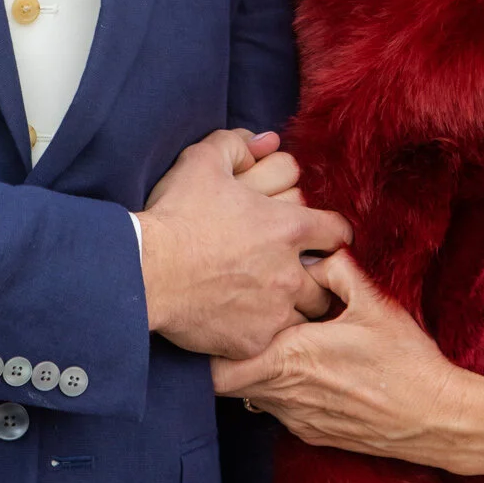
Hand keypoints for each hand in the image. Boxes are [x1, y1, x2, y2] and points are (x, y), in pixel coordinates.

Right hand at [138, 130, 351, 357]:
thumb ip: (238, 144)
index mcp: (287, 227)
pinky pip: (273, 342)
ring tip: (271, 303)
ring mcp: (274, 310)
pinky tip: (243, 324)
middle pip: (327, 280)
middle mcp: (290, 271)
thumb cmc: (176, 215)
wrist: (146, 271)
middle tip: (291, 274)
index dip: (330, 234)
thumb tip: (266, 140)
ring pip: (306, 316)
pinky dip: (262, 333)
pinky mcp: (254, 341)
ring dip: (294, 308)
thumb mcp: (203, 162)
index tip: (318, 240)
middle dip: (315, 276)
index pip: (337, 232)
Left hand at [212, 249, 478, 465]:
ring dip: (256, 373)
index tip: (220, 321)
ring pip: (251, 396)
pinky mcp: (312, 434)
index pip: (217, 366)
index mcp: (289, 358)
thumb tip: (314, 256)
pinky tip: (307, 372)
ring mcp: (297, 420)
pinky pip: (279, 411)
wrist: (436, 418)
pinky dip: (281, 391)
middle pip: (225, 384)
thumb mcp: (374, 301)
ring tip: (277, 346)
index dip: (210, 345)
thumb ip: (336, 270)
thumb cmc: (405, 360)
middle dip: (229, 355)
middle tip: (242, 328)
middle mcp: (284, 395)